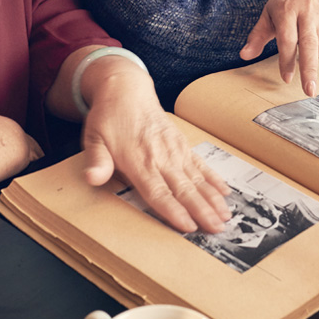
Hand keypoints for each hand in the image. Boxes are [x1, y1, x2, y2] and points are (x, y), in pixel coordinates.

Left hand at [79, 58, 230, 234]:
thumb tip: (92, 178)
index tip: (189, 226)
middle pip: (183, 188)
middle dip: (202, 210)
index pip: (157, 191)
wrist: (126, 89)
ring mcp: (173, 149)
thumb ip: (97, 160)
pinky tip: (225, 192)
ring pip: (196, 179)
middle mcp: (160, 156)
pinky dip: (213, 178)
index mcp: (138, 159)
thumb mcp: (93, 137)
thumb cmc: (108, 117)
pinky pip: (200, 164)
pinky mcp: (181, 143)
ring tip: (226, 216)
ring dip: (212, 198)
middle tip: (218, 229)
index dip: (173, 210)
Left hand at [239, 0, 318, 96]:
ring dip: (313, 56)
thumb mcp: (268, 14)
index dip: (286, 60)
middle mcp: (308, 11)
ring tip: (305, 41)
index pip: (287, 40)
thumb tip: (244, 56)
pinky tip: (318, 34)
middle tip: (309, 91)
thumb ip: (257, 36)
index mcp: (287, 9)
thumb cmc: (286, 0)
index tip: (286, 79)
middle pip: (310, 45)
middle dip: (310, 70)